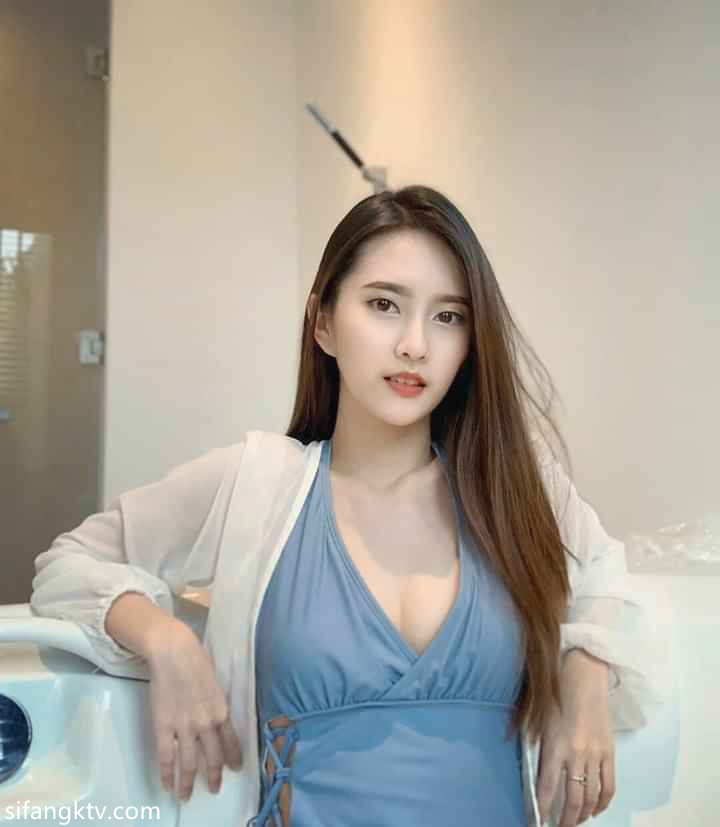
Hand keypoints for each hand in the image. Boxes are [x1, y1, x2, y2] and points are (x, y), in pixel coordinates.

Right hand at [143, 618, 242, 800]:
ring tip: (186, 795)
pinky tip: (167, 784)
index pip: (231, 742)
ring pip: (189, 763)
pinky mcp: (164, 726)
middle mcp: (206, 723)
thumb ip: (217, 704)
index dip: (233, 758)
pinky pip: (166, 756)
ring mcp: (185, 727)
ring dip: (188, 783)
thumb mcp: (216, 684)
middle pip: (212, 757)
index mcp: (222, 710)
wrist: (174, 652)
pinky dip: (167, 773)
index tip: (235, 769)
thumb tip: (217, 719)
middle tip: (215, 789)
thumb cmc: (196, 661)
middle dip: (214, 776)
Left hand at [536, 650, 615, 825]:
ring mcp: (596, 755)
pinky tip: (595, 809)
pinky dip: (603, 802)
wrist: (584, 678)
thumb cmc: (556, 696)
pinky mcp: (610, 752)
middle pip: (573, 799)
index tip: (536, 822)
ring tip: (575, 822)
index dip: (542, 809)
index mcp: (556, 747)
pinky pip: (609, 785)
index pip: (548, 788)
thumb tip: (538, 777)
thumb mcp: (540, 722)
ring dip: (583, 814)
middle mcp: (577, 755)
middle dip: (565, 819)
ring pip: (592, 797)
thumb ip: (540, 750)